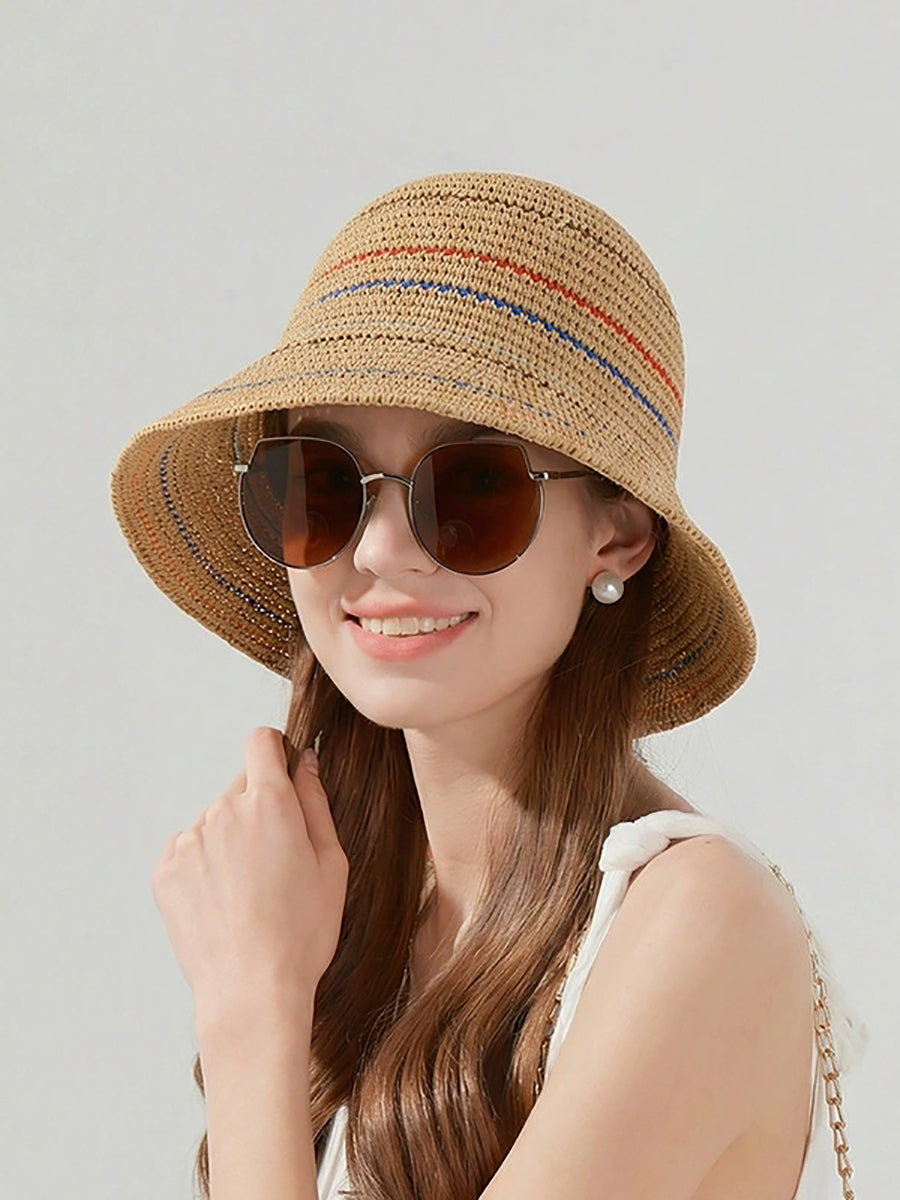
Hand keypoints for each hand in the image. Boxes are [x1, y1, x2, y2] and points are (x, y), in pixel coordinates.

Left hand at [150, 727, 347, 1028]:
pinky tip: (226, 903)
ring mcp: (189, 840)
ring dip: (231, 839)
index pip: (262, 742)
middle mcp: (223, 810)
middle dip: (260, 809)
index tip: (282, 777)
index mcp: (270, 802)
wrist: (251, 991)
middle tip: (278, 862)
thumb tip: (304, 763)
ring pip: (216, 820)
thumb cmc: (302, 933)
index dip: (275, 754)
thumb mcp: (332, 864)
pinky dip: (206, 866)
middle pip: (241, 787)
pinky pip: (190, 850)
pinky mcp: (166, 870)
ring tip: (251, 893)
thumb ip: (316, 803)